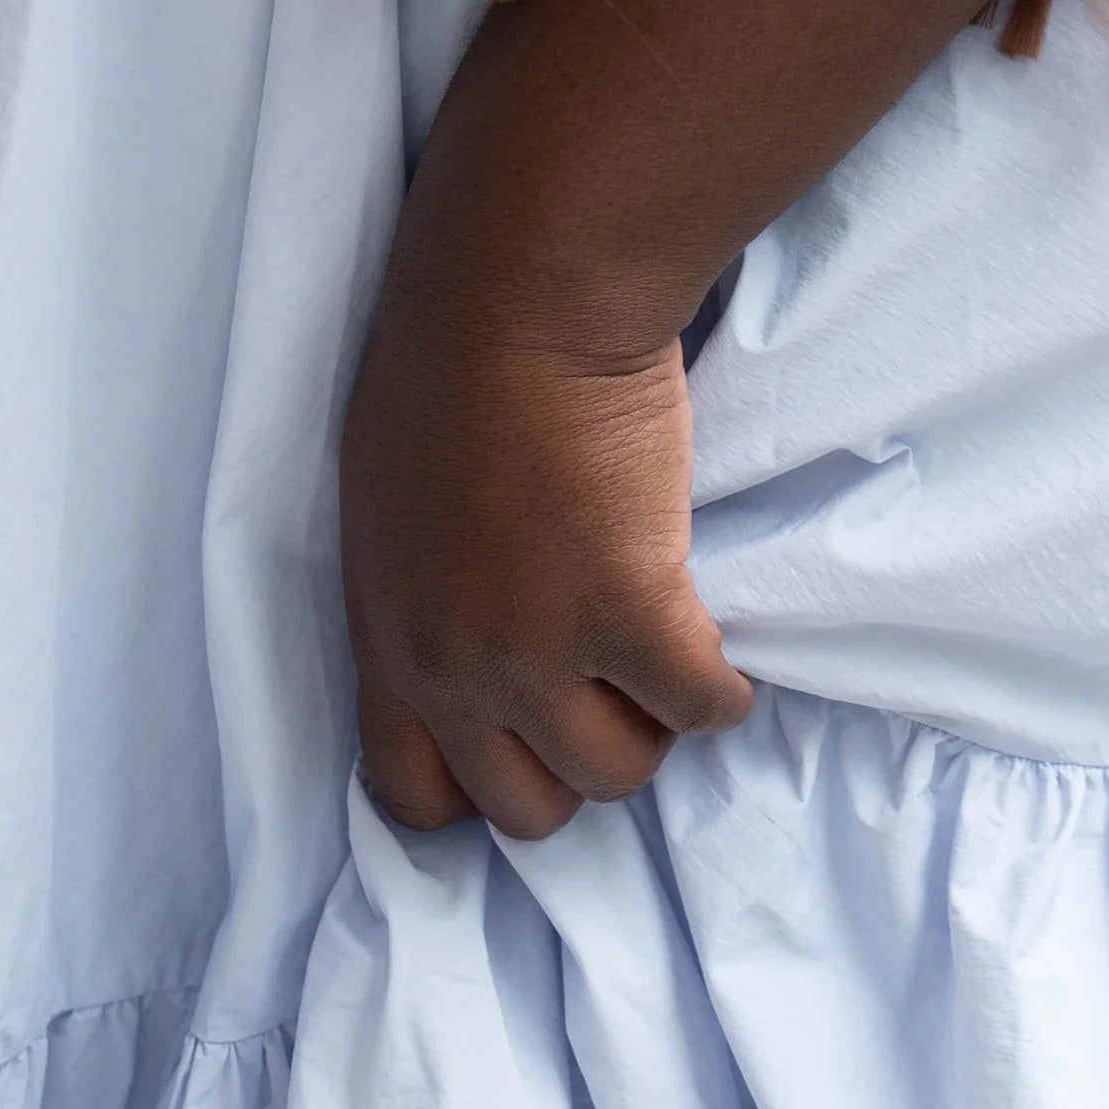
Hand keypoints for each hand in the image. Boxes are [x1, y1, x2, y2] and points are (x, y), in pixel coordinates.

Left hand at [339, 284, 752, 840]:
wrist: (519, 300)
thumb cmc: (449, 363)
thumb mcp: (392, 506)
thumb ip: (423, 588)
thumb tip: (475, 621)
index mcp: (387, 640)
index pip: (412, 795)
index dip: (479, 787)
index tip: (526, 742)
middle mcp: (453, 671)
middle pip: (527, 808)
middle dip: (575, 759)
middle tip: (610, 689)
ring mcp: (540, 652)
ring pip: (616, 774)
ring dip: (649, 726)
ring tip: (666, 662)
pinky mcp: (632, 615)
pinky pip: (700, 706)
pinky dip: (722, 692)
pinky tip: (722, 655)